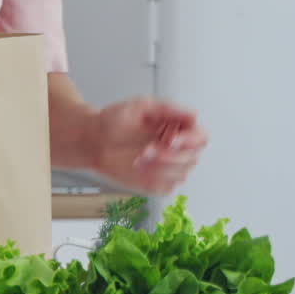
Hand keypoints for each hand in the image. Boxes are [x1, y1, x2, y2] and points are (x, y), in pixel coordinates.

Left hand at [90, 97, 207, 195]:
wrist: (93, 140)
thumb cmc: (115, 121)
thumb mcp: (140, 107)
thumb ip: (167, 109)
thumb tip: (193, 114)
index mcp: (179, 127)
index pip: (200, 136)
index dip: (190, 140)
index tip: (170, 140)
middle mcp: (179, 148)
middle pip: (192, 157)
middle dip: (169, 155)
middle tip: (146, 151)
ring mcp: (170, 166)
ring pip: (182, 173)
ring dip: (159, 167)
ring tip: (138, 158)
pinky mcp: (159, 183)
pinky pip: (167, 186)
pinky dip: (153, 178)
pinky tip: (138, 169)